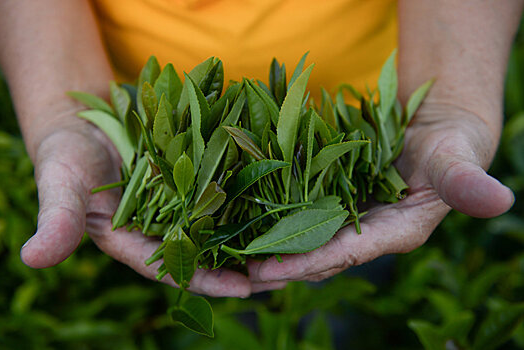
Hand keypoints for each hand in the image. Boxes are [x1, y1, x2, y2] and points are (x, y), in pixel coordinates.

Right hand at [20, 117, 284, 296]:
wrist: (83, 118)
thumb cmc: (68, 155)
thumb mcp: (61, 184)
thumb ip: (56, 219)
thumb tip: (32, 258)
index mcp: (134, 241)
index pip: (175, 267)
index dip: (208, 279)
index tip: (244, 288)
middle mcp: (164, 227)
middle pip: (211, 252)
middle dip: (246, 265)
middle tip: (289, 273)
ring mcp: (183, 202)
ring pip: (225, 224)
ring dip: (257, 234)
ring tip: (298, 243)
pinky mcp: (195, 176)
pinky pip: (226, 188)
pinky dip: (250, 195)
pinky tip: (282, 198)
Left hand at [248, 103, 513, 282]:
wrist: (434, 132)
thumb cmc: (450, 147)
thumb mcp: (457, 161)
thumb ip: (468, 183)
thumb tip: (501, 201)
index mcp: (395, 233)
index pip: (345, 254)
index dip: (307, 262)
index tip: (266, 270)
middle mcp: (366, 234)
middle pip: (315, 254)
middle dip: (275, 263)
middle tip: (230, 269)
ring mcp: (348, 219)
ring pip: (302, 239)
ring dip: (266, 246)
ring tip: (225, 253)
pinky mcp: (334, 202)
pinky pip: (299, 215)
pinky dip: (272, 219)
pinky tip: (241, 218)